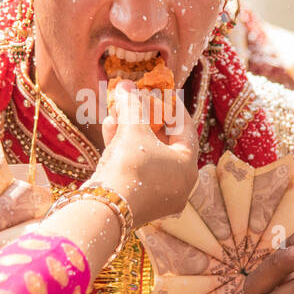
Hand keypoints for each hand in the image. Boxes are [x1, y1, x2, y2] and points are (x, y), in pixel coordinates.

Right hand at [89, 80, 197, 226]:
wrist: (105, 208)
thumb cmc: (129, 165)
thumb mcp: (133, 128)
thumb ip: (132, 104)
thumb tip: (126, 86)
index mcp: (188, 166)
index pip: (185, 128)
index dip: (172, 106)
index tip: (162, 92)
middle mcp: (178, 184)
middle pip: (164, 142)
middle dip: (145, 119)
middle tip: (134, 102)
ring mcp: (159, 196)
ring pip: (147, 156)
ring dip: (130, 132)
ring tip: (114, 114)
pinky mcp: (139, 202)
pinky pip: (137, 170)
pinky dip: (125, 151)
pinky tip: (109, 132)